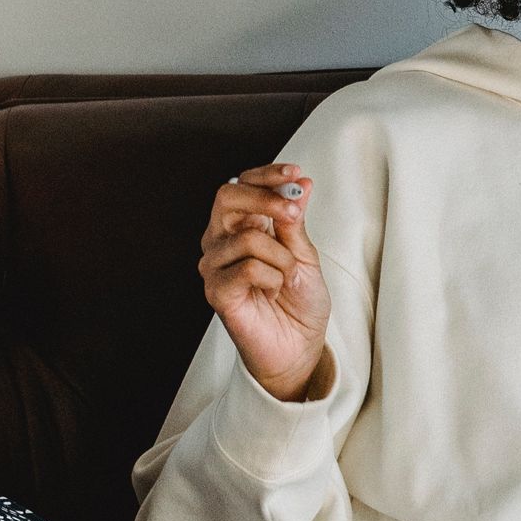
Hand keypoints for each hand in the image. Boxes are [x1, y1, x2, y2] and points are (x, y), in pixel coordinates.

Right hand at [199, 164, 332, 401]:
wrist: (299, 347)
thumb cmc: (299, 301)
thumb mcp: (304, 252)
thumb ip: (295, 219)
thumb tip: (301, 182)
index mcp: (242, 226)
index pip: (242, 184)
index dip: (267, 174)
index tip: (295, 173)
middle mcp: (222, 241)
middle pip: (227, 197)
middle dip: (267, 199)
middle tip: (293, 215)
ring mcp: (215, 266)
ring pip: (248, 237)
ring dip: (281, 256)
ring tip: (286, 277)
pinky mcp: (216, 292)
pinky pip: (247, 268)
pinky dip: (272, 277)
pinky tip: (273, 291)